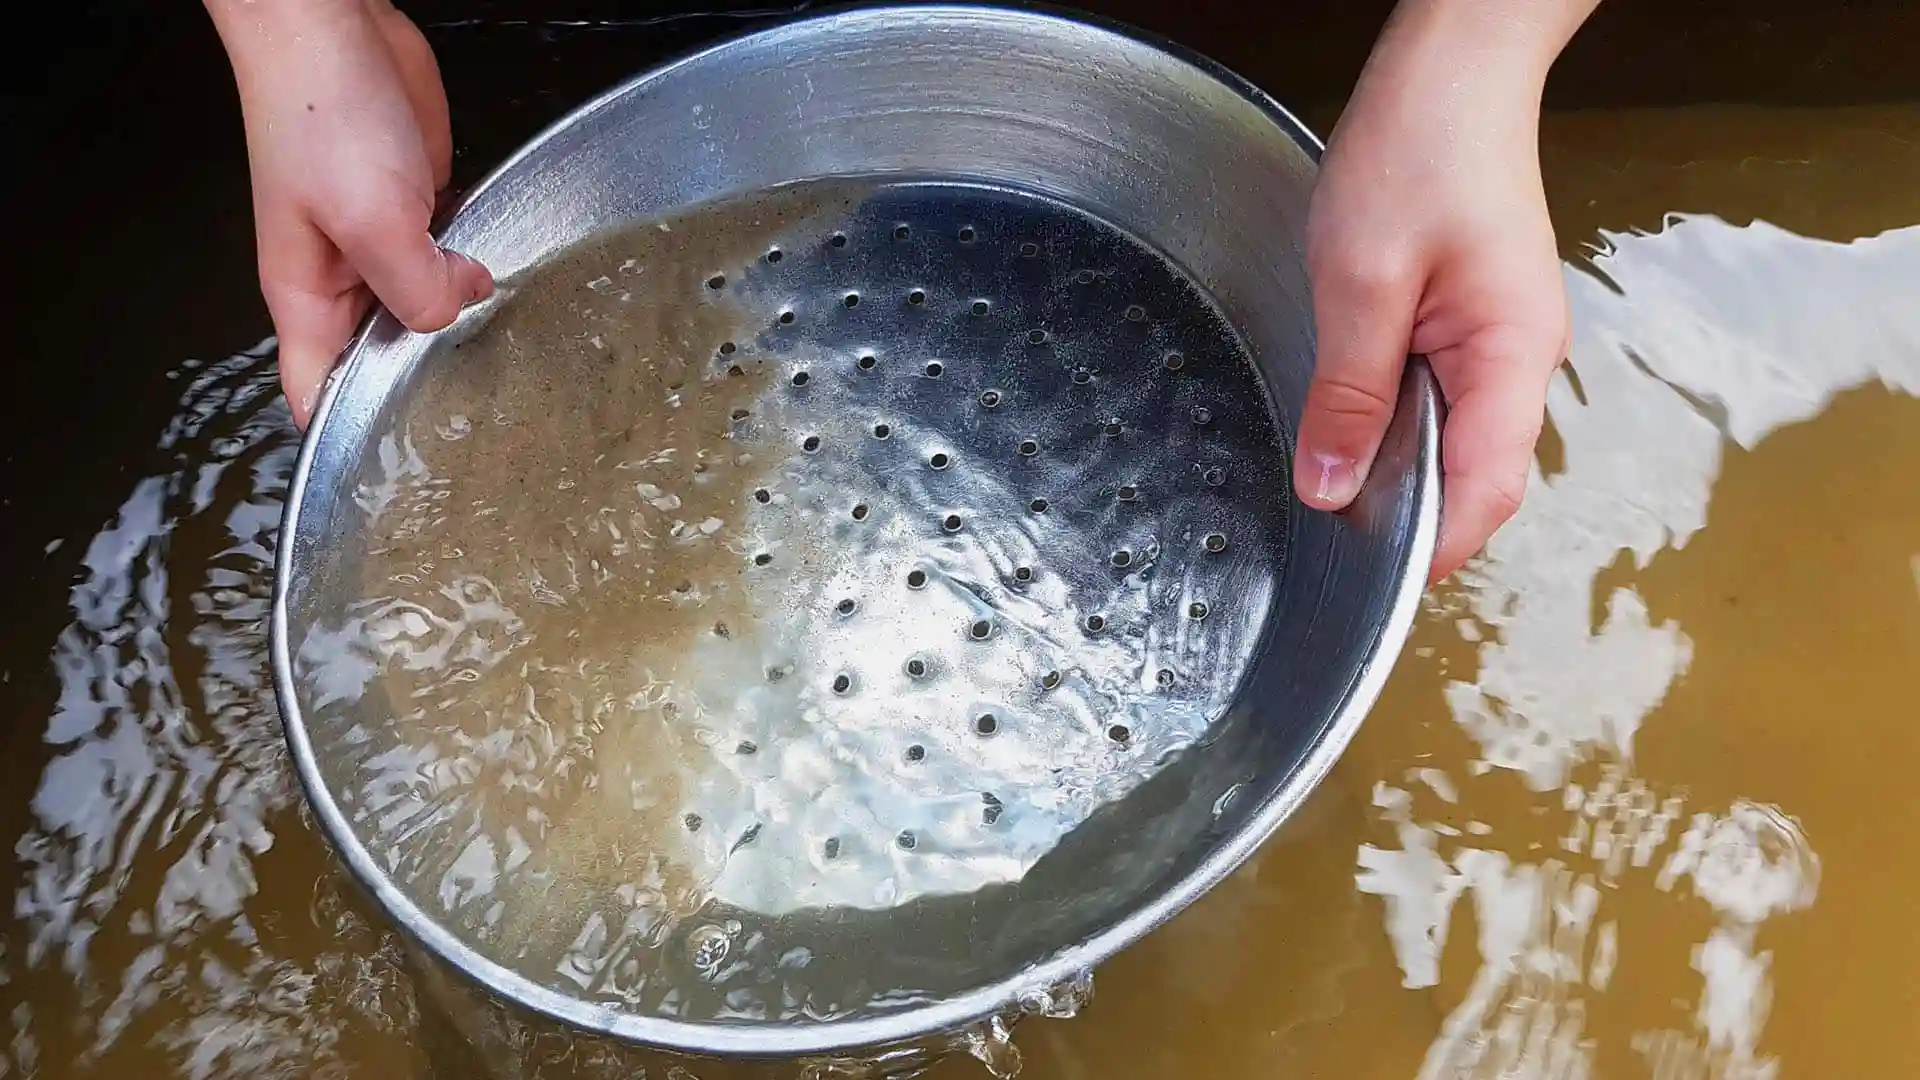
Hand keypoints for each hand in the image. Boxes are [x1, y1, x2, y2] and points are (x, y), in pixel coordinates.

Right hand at [208, 0, 492, 426]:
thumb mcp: (371, 220)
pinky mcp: (416, 206)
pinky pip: (448, 259)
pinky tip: (507, 285)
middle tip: (486, 417)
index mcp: (307, 298)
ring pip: (423, 308)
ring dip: (459, 322)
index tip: (400, 469)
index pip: (317, 393)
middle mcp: (342, 279)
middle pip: (382, 357)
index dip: (350, 436)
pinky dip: (473, 271)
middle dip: (425, 379)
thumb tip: (454, 311)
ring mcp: (380, 242)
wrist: (334, 27)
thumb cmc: (321, 112)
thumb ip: (414, 286)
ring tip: (509, 361)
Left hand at [1294, 0, 1594, 582]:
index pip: (1486, 489)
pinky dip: (1396, 422)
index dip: (1431, 545)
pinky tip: (1350, 421)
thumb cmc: (1419, 153)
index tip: (1367, 578)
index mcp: (1512, 356)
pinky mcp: (1471, 327)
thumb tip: (1332, 485)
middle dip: (1408, 513)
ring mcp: (1499, 345)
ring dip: (1398, 466)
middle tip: (1330, 528)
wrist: (1452, 74)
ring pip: (1453, 443)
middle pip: (1474, 478)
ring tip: (1332, 476)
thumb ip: (1349, 393)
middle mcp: (1519, 360)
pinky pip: (1439, 401)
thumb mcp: (1361, 281)